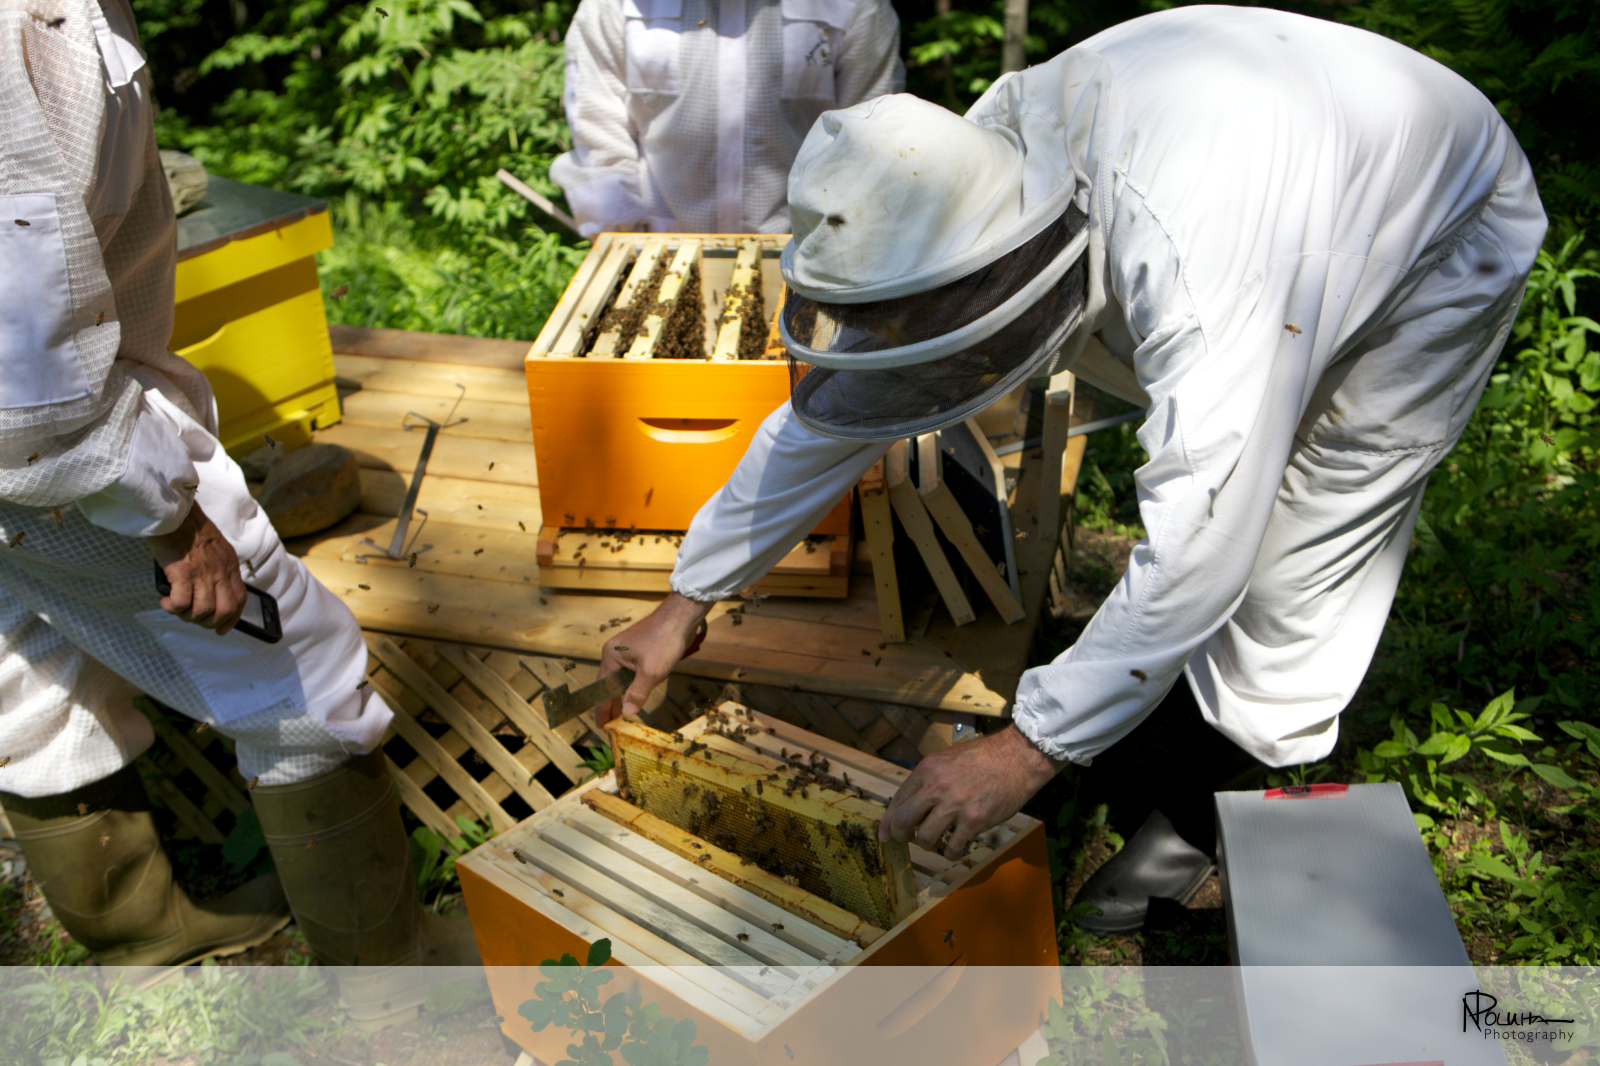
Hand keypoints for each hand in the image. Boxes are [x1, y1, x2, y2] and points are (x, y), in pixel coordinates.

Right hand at [147, 503, 246, 634]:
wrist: (174, 511)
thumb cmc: (188, 528)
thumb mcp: (215, 548)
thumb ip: (217, 568)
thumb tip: (212, 590)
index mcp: (229, 565)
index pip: (240, 600)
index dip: (232, 619)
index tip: (221, 628)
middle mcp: (220, 571)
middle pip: (224, 611)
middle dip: (209, 622)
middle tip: (192, 618)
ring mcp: (203, 572)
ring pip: (203, 610)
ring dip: (188, 616)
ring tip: (176, 607)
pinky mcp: (183, 572)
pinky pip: (181, 602)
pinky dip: (173, 607)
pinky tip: (166, 601)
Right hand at [596, 592, 712, 726]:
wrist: (680, 617)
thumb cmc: (664, 641)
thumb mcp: (651, 672)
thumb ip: (637, 692)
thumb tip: (628, 709)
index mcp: (611, 656)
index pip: (603, 687)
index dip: (602, 707)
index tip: (600, 724)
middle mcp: (615, 652)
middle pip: (611, 683)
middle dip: (612, 703)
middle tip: (610, 723)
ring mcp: (628, 650)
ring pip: (623, 677)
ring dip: (623, 693)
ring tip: (621, 713)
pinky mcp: (640, 649)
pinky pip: (633, 671)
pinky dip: (634, 683)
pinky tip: (637, 694)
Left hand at [879, 725, 1064, 858]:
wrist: (1017, 757)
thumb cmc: (984, 757)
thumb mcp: (948, 758)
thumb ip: (930, 779)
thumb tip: (913, 803)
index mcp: (928, 769)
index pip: (898, 799)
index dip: (889, 821)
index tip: (886, 834)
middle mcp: (937, 786)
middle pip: (904, 821)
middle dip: (901, 836)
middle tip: (906, 840)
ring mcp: (955, 804)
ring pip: (925, 838)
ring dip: (928, 844)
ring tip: (937, 842)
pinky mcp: (974, 820)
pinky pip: (952, 846)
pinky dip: (950, 852)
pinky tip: (954, 849)